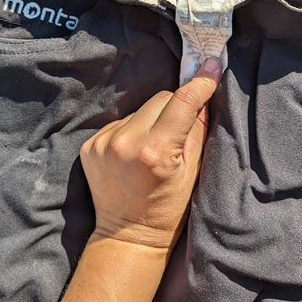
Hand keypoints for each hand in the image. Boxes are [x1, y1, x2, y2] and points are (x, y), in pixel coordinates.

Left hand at [80, 57, 221, 250]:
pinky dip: (132, 130)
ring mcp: (103, 142)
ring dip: (151, 120)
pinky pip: (120, 122)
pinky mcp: (90, 145)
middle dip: (174, 107)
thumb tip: (202, 93)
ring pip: (140, 109)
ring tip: (152, 148)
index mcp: (155, 152)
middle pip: (160, 99)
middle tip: (178, 131)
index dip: (199, 83)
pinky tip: (133, 153)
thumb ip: (197, 129)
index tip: (210, 66)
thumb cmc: (168, 209)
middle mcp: (125, 142)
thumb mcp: (193, 173)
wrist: (126, 236)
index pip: (182, 102)